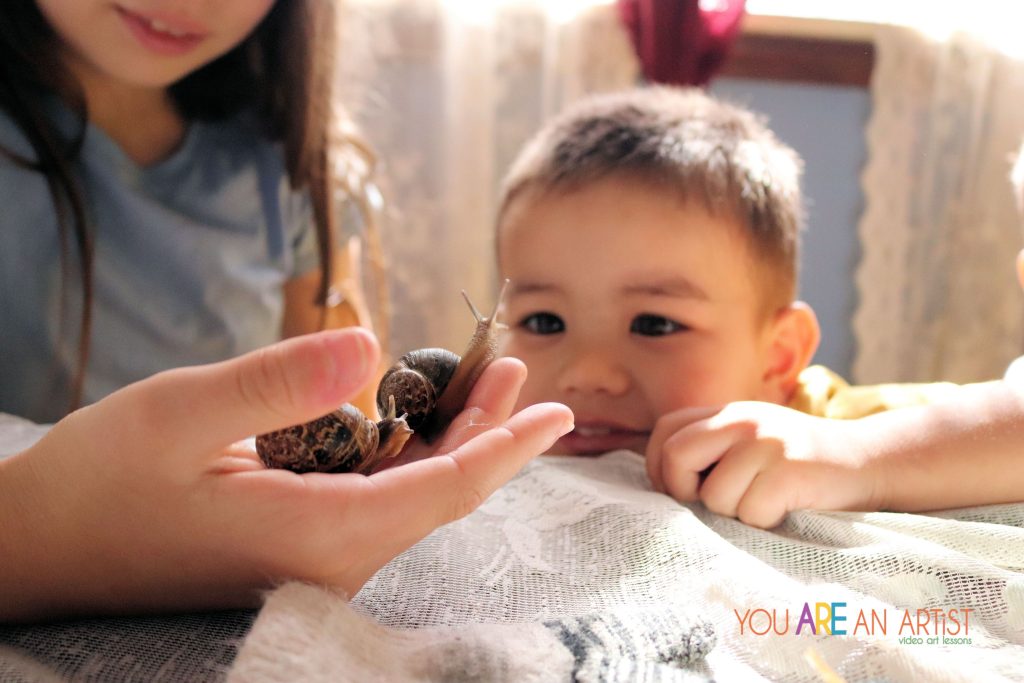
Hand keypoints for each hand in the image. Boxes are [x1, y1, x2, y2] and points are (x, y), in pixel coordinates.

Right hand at [0, 329, 572, 621]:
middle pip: (438, 492)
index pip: (443, 492)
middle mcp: (329, 557)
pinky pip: (373, 497)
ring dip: (449, 434)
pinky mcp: (297, 544)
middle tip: (516, 364)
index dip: (506, 448)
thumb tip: (370, 345)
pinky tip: (411, 409)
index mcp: (314, 534)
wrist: (44, 549)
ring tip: (484, 373)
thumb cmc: (100, 486)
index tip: (555, 412)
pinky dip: (404, 450)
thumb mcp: (179, 415)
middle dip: (488, 429)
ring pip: (410, 493)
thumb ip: (279, 381)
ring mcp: (315, 556)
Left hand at [645, 402, 881, 527]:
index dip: (659, 466)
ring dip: (734, 513)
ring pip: (714, 496)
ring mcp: (766, 443)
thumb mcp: (749, 441)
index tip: (680, 490)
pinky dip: (763, 522)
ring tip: (763, 501)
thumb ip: (710, 448)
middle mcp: (742, 420)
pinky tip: (785, 508)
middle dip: (683, 491)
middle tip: (711, 503)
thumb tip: (659, 482)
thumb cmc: (796, 463)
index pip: (665, 430)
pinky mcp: (789, 471)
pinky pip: (750, 513)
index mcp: (725, 412)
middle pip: (675, 457)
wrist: (866, 461)